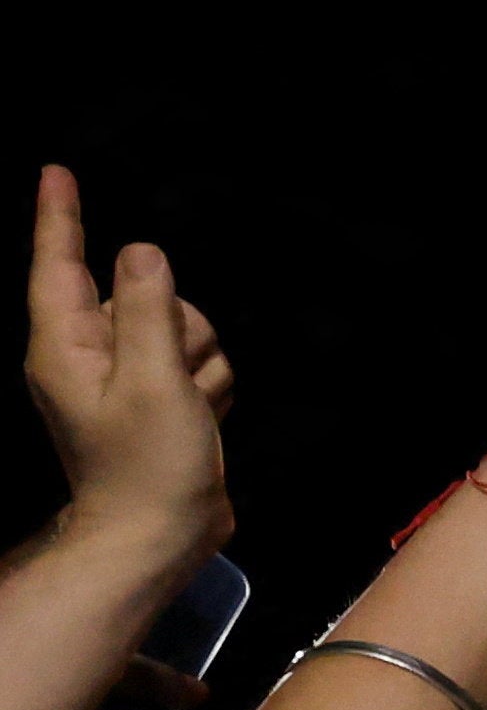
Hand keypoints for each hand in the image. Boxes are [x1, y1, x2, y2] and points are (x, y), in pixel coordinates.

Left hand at [24, 168, 234, 575]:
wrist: (159, 536)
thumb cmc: (146, 465)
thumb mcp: (153, 381)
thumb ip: (149, 310)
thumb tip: (141, 252)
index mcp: (65, 347)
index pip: (60, 266)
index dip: (61, 218)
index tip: (56, 172)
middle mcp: (86, 355)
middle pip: (140, 294)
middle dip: (175, 323)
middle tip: (178, 377)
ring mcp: (121, 377)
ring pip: (178, 325)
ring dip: (198, 360)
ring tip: (189, 407)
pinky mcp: (155, 397)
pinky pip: (194, 360)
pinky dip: (206, 385)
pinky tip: (198, 418)